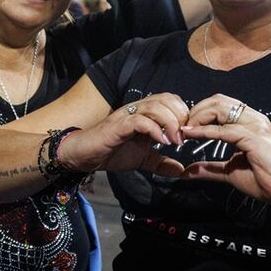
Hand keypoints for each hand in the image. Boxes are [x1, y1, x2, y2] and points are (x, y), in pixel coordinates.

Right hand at [57, 93, 188, 176]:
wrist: (84, 156)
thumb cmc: (110, 152)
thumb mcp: (142, 159)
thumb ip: (161, 162)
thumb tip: (180, 170)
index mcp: (145, 113)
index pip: (170, 101)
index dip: (183, 114)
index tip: (187, 134)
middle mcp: (137, 109)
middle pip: (166, 99)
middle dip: (180, 116)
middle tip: (183, 137)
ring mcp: (127, 115)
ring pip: (155, 106)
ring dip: (170, 123)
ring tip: (175, 141)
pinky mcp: (118, 125)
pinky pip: (139, 120)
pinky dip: (154, 130)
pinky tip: (161, 142)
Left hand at [179, 94, 270, 211]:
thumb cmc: (267, 180)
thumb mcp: (231, 172)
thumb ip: (211, 168)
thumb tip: (189, 171)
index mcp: (249, 122)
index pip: (220, 104)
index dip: (200, 112)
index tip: (185, 127)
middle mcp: (253, 118)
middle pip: (218, 100)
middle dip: (196, 110)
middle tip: (183, 127)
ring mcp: (256, 126)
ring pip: (220, 108)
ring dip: (198, 117)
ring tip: (186, 130)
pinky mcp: (255, 138)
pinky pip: (224, 129)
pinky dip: (205, 131)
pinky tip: (192, 135)